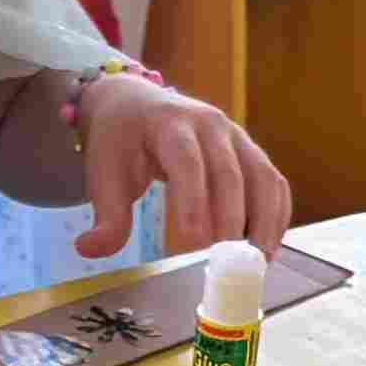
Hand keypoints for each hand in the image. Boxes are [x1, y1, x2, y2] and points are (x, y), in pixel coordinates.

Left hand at [73, 68, 292, 260]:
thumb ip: (105, 215)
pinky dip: (276, 215)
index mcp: (169, 124)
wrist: (135, 103)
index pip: (186, 162)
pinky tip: (266, 249)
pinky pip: (273, 182)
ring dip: (264, 222)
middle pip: (230, 173)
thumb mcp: (104, 174)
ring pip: (262, 177)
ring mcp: (236, 137)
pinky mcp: (250, 152)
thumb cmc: (120, 142)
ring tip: (255, 263)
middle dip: (230, 220)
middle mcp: (210, 125)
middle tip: (225, 262)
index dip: (193, 202)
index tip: (193, 244)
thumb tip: (89, 250)